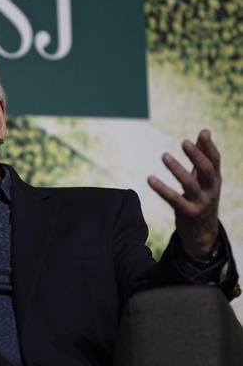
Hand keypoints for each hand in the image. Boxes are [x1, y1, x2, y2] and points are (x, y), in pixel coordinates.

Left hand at [147, 129, 220, 258]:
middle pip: (207, 171)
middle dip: (197, 156)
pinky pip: (174, 199)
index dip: (210, 147)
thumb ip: (203, 157)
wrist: (203, 234)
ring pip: (190, 184)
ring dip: (177, 169)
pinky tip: (150, 178)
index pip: (215, 161)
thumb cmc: (202, 199)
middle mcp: (211, 191)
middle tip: (185, 142)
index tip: (203, 133)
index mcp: (215, 181)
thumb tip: (205, 131)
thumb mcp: (205, 180)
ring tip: (164, 155)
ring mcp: (200, 203)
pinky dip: (161, 189)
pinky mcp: (188, 213)